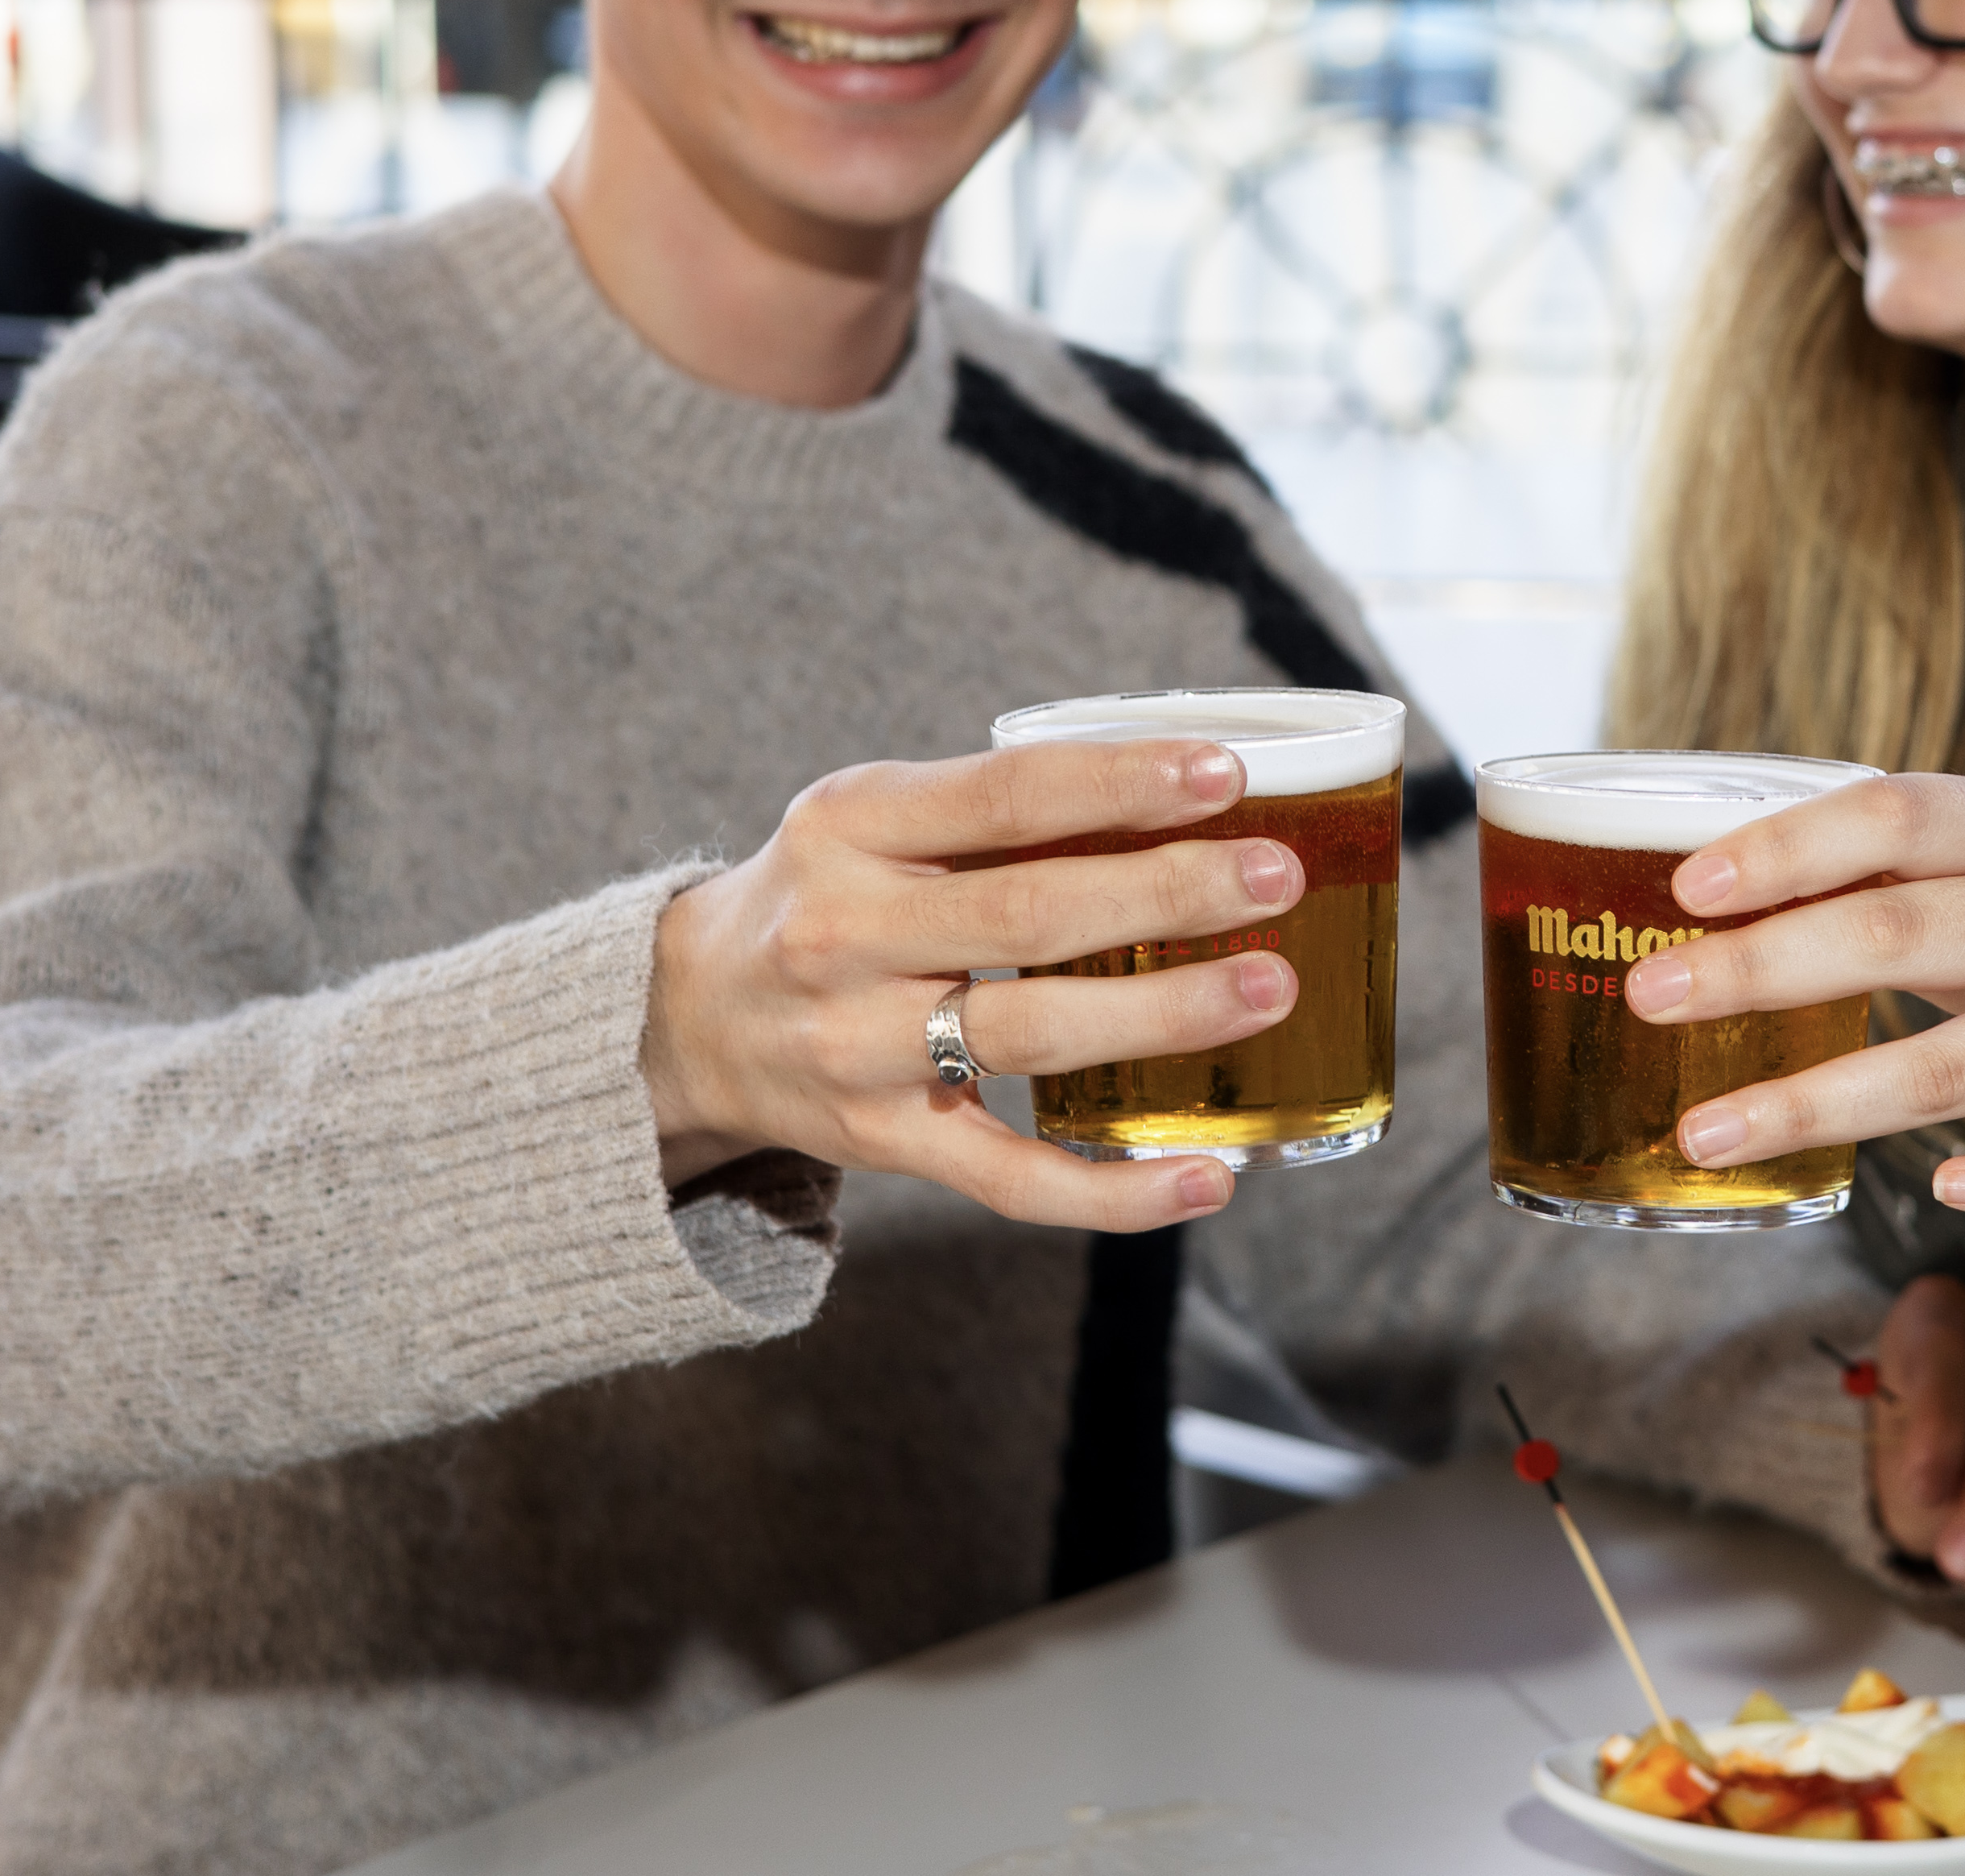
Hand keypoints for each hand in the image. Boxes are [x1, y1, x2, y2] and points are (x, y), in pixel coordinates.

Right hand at [641, 737, 1305, 1229]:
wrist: (687, 1016)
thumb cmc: (827, 894)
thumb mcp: (876, 819)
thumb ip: (1000, 812)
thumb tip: (1192, 794)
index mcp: (852, 824)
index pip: (1003, 795)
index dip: (1119, 783)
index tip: (1225, 773)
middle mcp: (845, 934)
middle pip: (1029, 914)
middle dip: (1167, 894)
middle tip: (1277, 878)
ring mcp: (858, 1048)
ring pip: (1029, 1037)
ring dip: (1161, 1014)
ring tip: (1268, 989)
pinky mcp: (883, 1142)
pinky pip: (1010, 1178)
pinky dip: (1115, 1191)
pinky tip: (1211, 1177)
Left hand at [1617, 774, 1964, 1221]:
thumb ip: (1879, 871)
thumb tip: (1706, 892)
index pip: (1899, 817)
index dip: (1792, 847)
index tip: (1689, 887)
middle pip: (1903, 937)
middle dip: (1764, 968)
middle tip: (1651, 995)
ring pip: (1956, 1070)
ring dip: (1817, 1104)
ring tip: (1705, 1132)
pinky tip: (1939, 1188)